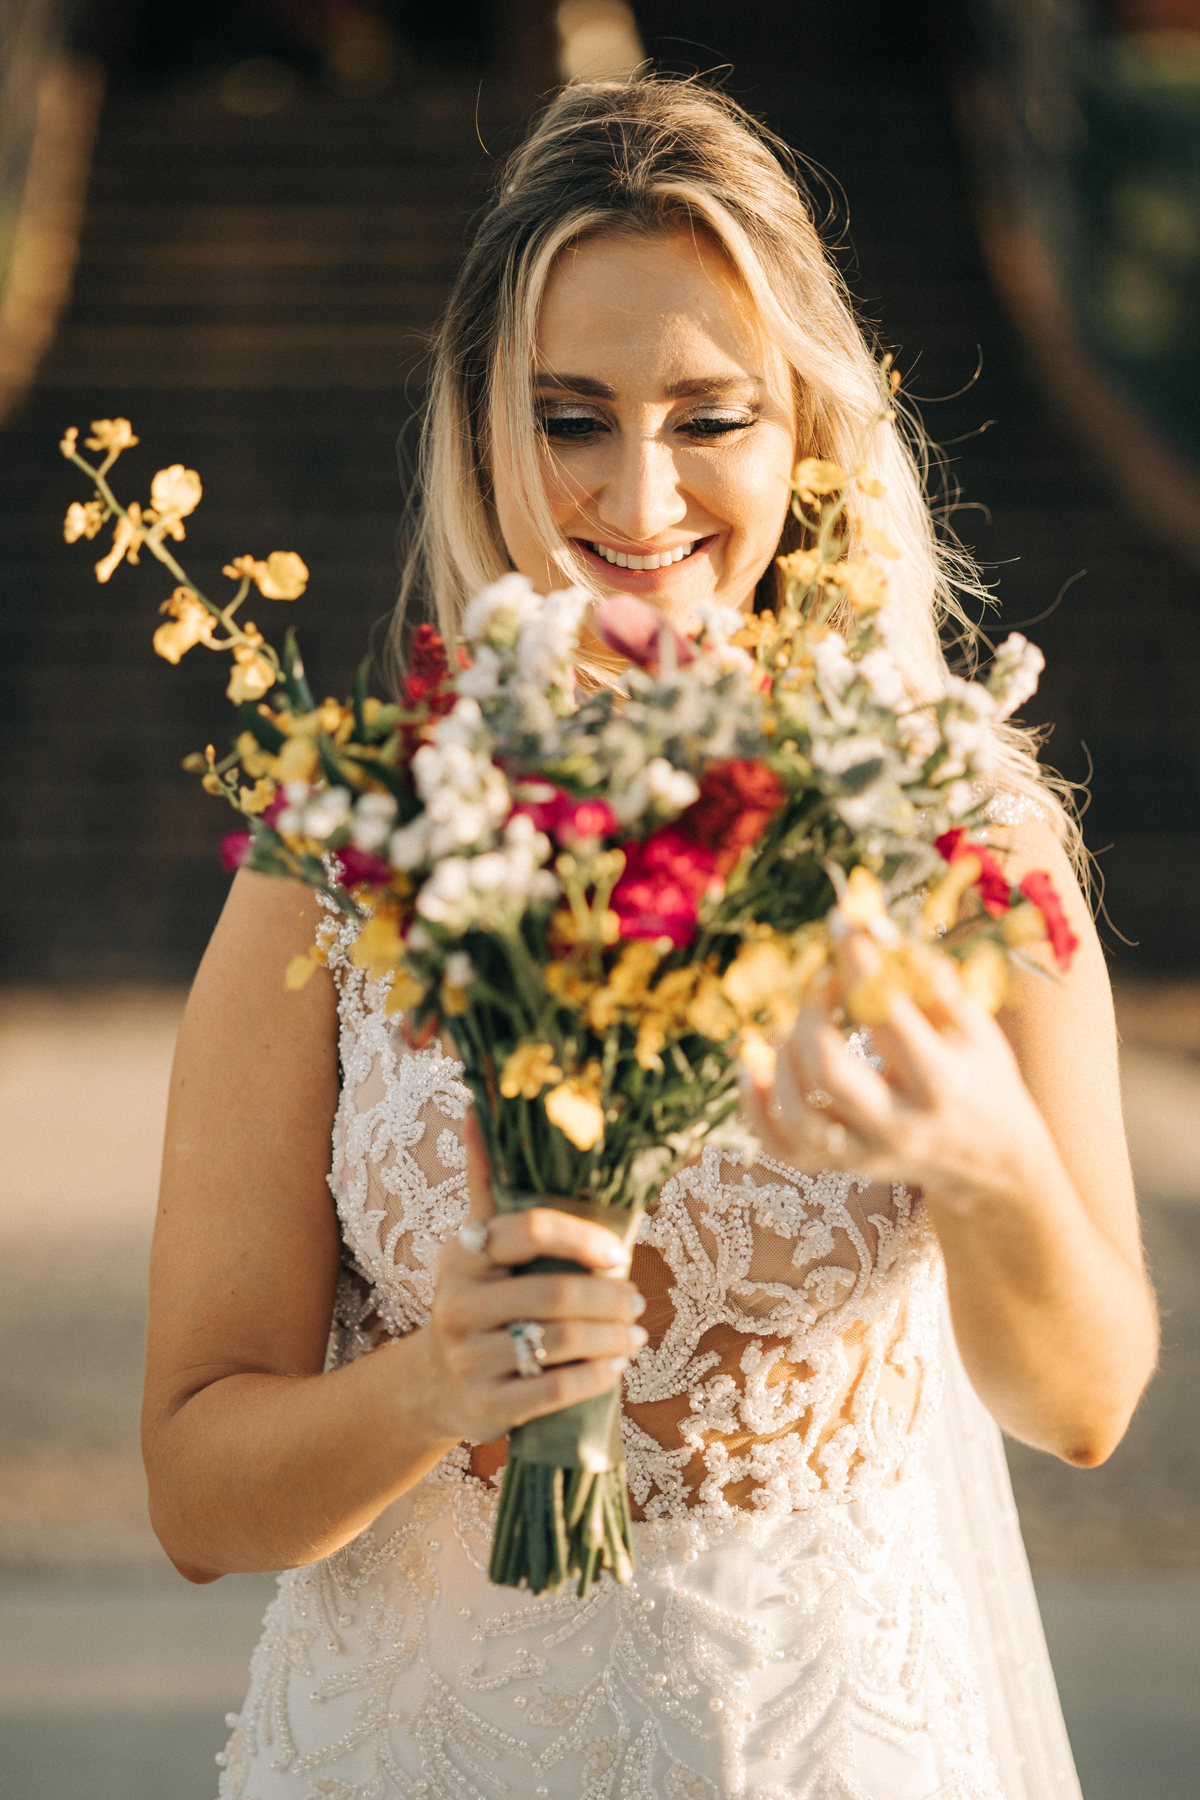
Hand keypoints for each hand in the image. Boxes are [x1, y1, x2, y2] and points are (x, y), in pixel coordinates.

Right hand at [414, 1117, 647, 1448]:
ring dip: (611, 1338)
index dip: (582, 1237)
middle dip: (609, 1297)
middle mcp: (457, 1304)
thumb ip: (488, 1180)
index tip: (619, 1251)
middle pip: (554, 1293)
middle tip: (636, 1298)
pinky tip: (615, 1366)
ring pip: (559, 1343)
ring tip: (635, 1332)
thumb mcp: (478, 1241)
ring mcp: (468, 1359)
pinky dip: (596, 1377)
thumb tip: (479, 1104)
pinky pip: (555, 1390)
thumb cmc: (479, 1296)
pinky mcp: (485, 1407)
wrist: (438, 1382)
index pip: (528, 1228)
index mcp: (463, 1254)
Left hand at [739, 930, 1059, 1215]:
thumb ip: (927, 978)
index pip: (888, 1016)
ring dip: (782, 1059)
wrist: (991, 1163)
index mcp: (941, 1082)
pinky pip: (780, 1146)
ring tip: (796, 1024)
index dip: (858, 964)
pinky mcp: (840, 1168)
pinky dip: (755, 1105)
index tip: (842, 924)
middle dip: (813, 1015)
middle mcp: (900, 1125)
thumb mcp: (972, 1025)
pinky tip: (754, 1062)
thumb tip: (873, 929)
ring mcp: (866, 1154)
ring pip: (798, 1117)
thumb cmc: (978, 1075)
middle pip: (831, 1074)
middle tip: (822, 979)